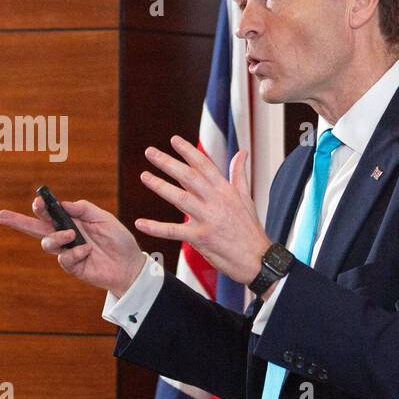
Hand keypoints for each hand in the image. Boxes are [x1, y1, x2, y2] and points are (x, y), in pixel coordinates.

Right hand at [0, 196, 145, 296]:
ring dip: (56, 237)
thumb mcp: (104, 218)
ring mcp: (67, 252)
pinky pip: (65, 259)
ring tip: (71, 235)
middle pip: (36, 229)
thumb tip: (63, 204)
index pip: (49, 213)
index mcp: (71, 222)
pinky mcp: (73, 267)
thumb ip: (83, 209)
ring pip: (47, 244)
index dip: (40, 207)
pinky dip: (75, 253)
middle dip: (18, 221)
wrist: (131, 264)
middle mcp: (66, 236)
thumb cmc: (118, 240)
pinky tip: (87, 251)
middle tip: (1, 215)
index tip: (38, 201)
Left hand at [135, 134, 270, 285]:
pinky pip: (174, 231)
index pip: (204, 165)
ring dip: (160, 186)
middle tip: (150, 152)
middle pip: (188, 177)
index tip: (174, 140)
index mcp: (226, 191)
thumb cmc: (250, 229)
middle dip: (168, 163)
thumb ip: (239, 173)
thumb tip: (242, 152)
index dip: (188, 151)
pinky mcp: (201, 237)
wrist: (257, 259)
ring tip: (144, 176)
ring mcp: (208, 219)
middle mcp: (216, 201)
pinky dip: (156, 227)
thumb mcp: (246, 198)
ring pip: (179, 198)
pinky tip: (140, 223)